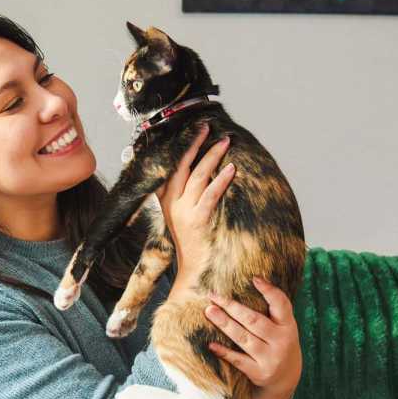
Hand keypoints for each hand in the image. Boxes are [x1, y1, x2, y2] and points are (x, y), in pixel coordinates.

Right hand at [157, 123, 234, 300]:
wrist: (192, 271)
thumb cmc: (192, 243)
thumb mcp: (179, 218)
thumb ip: (182, 197)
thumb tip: (198, 172)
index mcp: (166, 202)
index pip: (169, 168)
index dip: (180, 148)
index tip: (191, 131)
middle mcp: (172, 205)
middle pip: (180, 166)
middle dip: (194, 144)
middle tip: (206, 127)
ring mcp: (183, 212)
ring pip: (196, 176)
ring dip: (211, 157)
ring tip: (224, 142)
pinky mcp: (197, 221)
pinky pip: (210, 195)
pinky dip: (221, 180)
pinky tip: (231, 169)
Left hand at [204, 277, 301, 398]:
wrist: (286, 379)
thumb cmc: (279, 343)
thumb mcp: (283, 327)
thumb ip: (272, 310)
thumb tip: (251, 281)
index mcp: (288, 326)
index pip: (281, 305)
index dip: (269, 291)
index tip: (254, 279)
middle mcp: (281, 341)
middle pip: (254, 320)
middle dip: (232, 307)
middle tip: (213, 295)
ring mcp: (270, 358)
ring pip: (243, 338)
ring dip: (225, 323)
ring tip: (209, 311)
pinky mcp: (259, 373)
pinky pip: (238, 360)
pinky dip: (224, 352)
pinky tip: (211, 344)